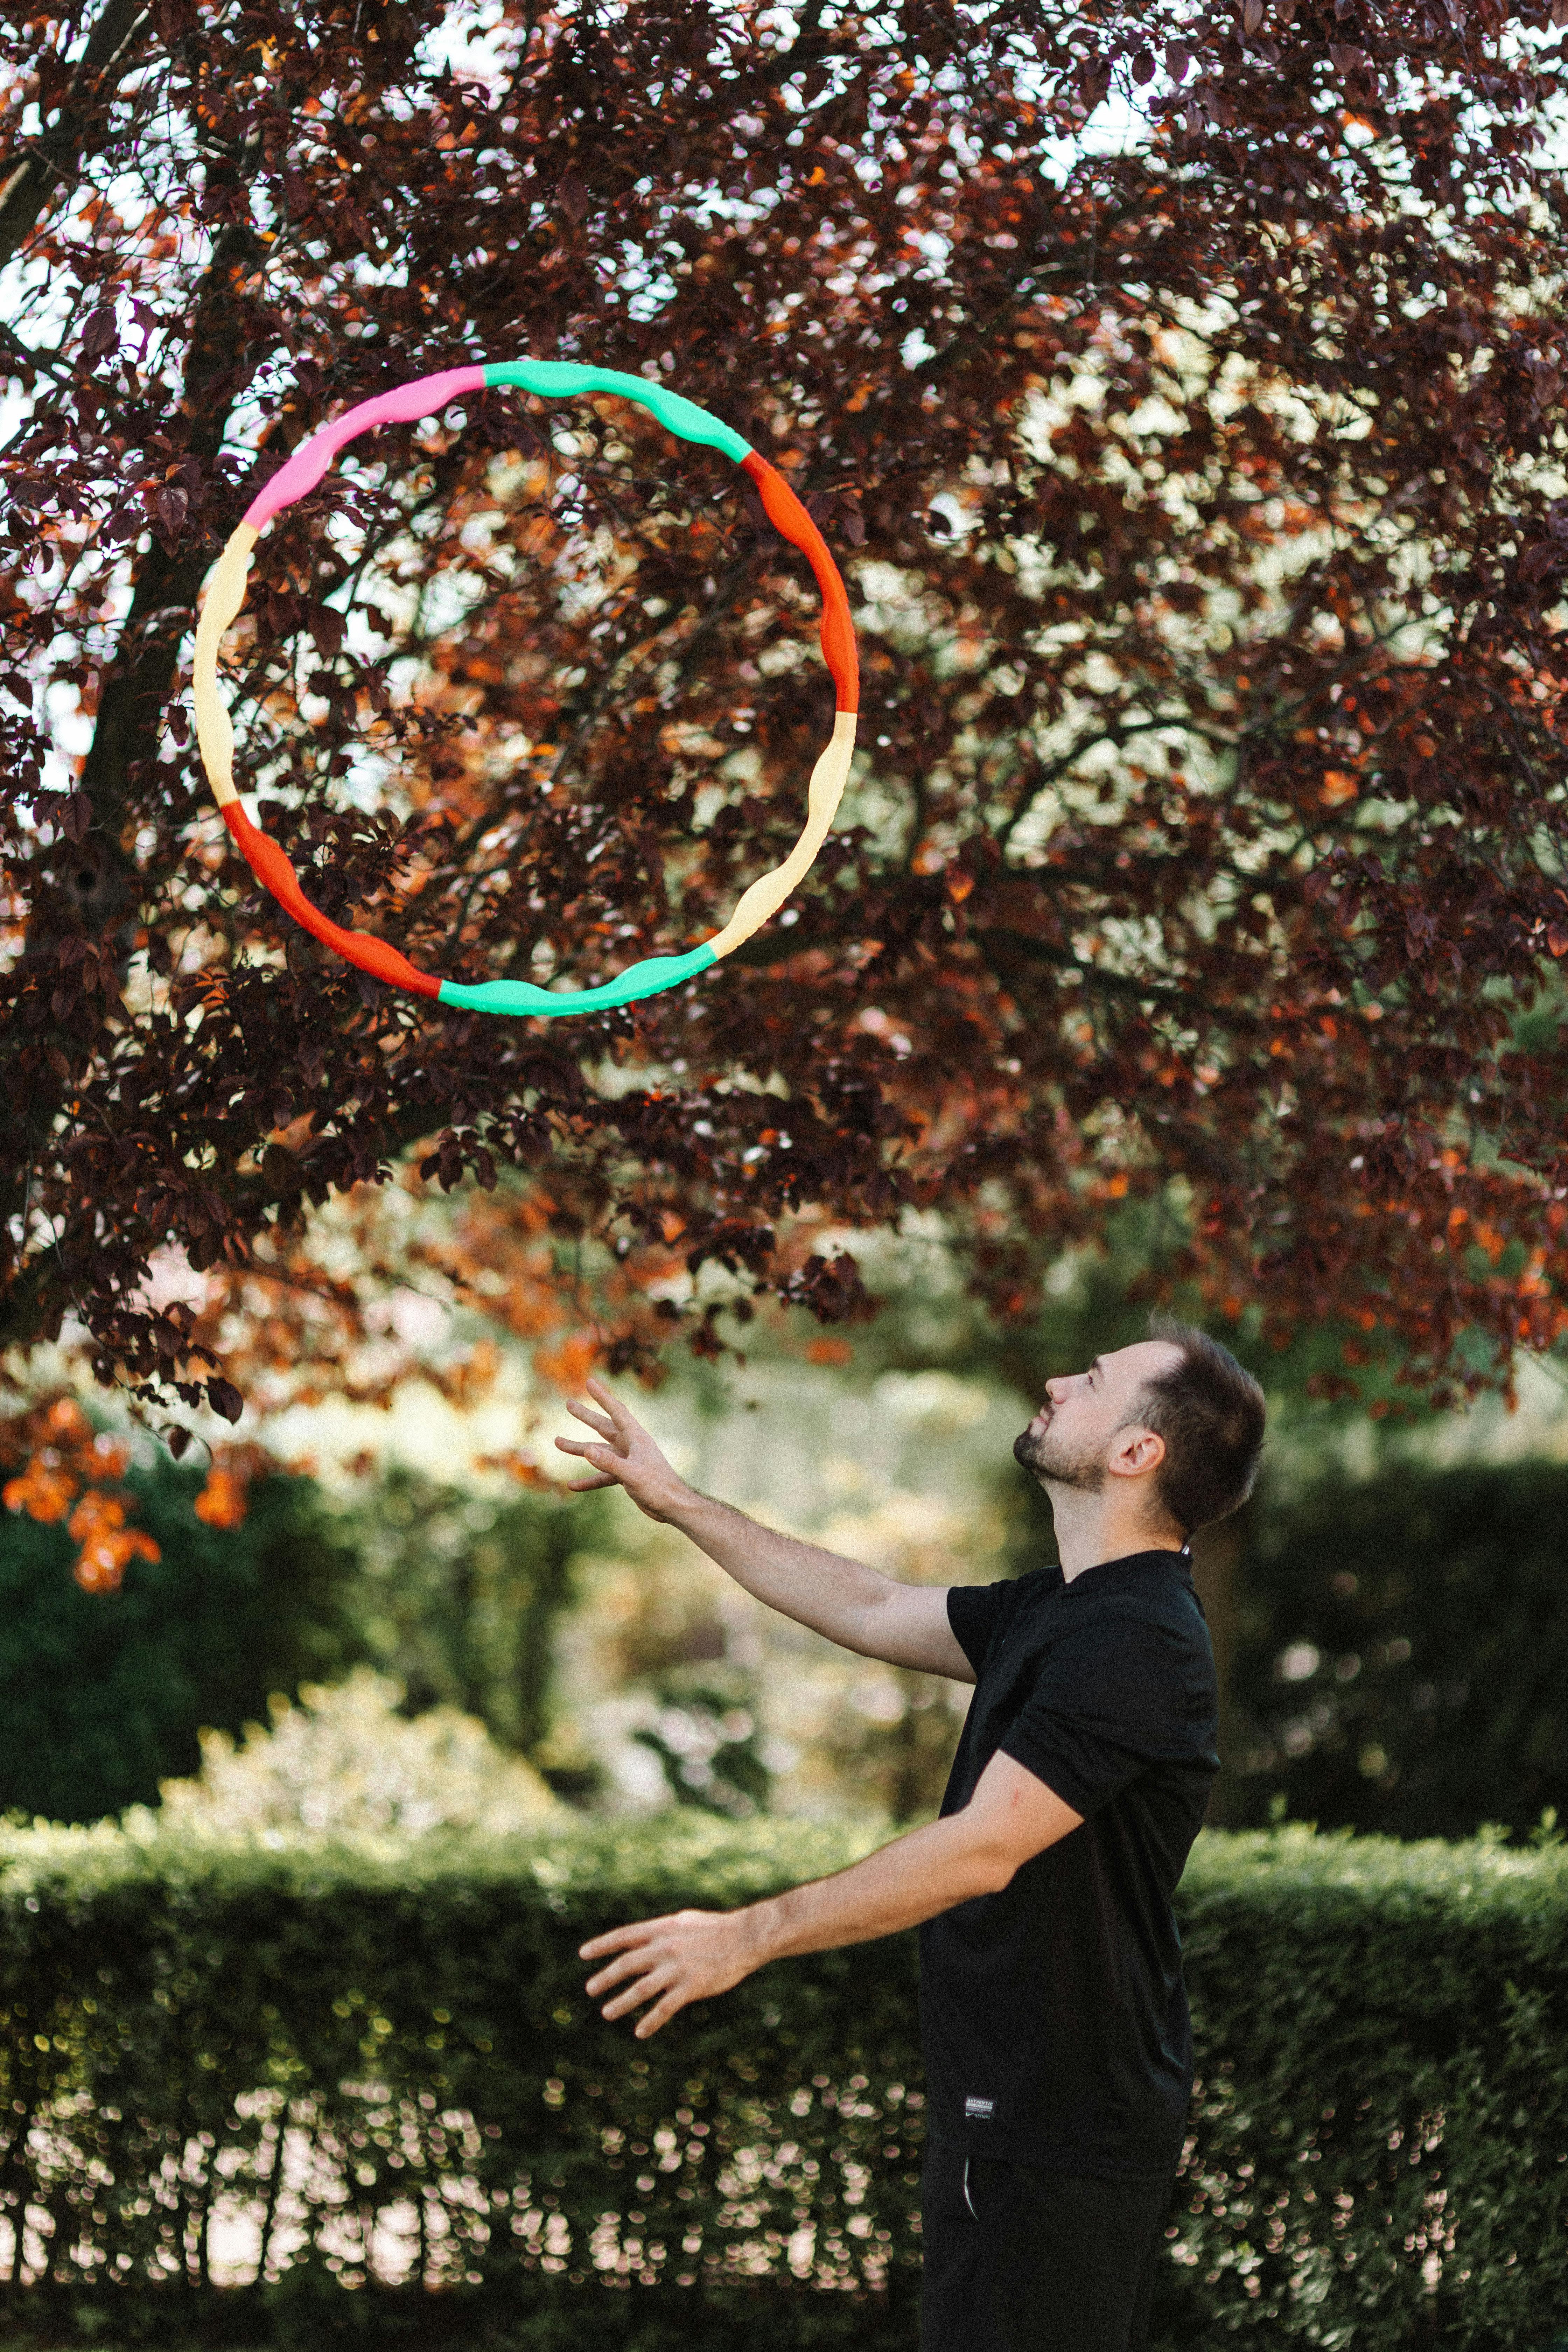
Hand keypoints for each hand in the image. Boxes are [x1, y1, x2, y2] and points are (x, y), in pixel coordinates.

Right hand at [553, 1377, 687, 1520]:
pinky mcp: (625, 1475)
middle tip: (568, 1404)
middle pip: (603, 1427)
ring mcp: (626, 1460)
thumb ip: (610, 1462)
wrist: (673, 1506)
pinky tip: (572, 1486)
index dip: (603, 1396)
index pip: (617, 1411)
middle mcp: (630, 1445)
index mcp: (636, 1438)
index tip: (589, 1382)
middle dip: (586, 1416)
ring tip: (557, 1441)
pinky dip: (589, 1479)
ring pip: (598, 1451)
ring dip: (579, 1448)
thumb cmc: (659, 1487)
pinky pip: (602, 1475)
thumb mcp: (632, 1474)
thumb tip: (587, 1450)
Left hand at [580, 1907, 754, 2037]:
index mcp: (662, 1929)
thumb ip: (660, 1932)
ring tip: (607, 2012)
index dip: (602, 1945)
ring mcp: (677, 1968)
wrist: (745, 1937)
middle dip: (606, 1977)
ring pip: (641, 1989)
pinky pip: (665, 2008)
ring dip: (621, 2002)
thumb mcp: (682, 1922)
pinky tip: (639, 2032)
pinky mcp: (691, 1987)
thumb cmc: (714, 1929)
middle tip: (590, 1989)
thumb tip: (637, 1940)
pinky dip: (650, 2021)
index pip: (624, 1936)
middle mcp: (665, 1948)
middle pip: (627, 1964)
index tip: (583, 1954)